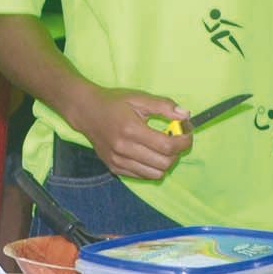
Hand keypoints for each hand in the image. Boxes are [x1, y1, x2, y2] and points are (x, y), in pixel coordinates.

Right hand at [64, 85, 190, 180]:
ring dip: (165, 162)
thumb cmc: (114, 102)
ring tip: (162, 147)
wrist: (86, 111)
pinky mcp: (115, 168)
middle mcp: (124, 149)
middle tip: (175, 138)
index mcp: (131, 130)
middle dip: (176, 152)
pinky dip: (152, 167)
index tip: (187, 132)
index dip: (184, 141)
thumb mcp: (139, 98)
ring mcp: (118, 161)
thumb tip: (186, 115)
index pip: (167, 146)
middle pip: (164, 163)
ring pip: (155, 174)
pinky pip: (143, 176)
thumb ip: (164, 106)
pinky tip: (149, 153)